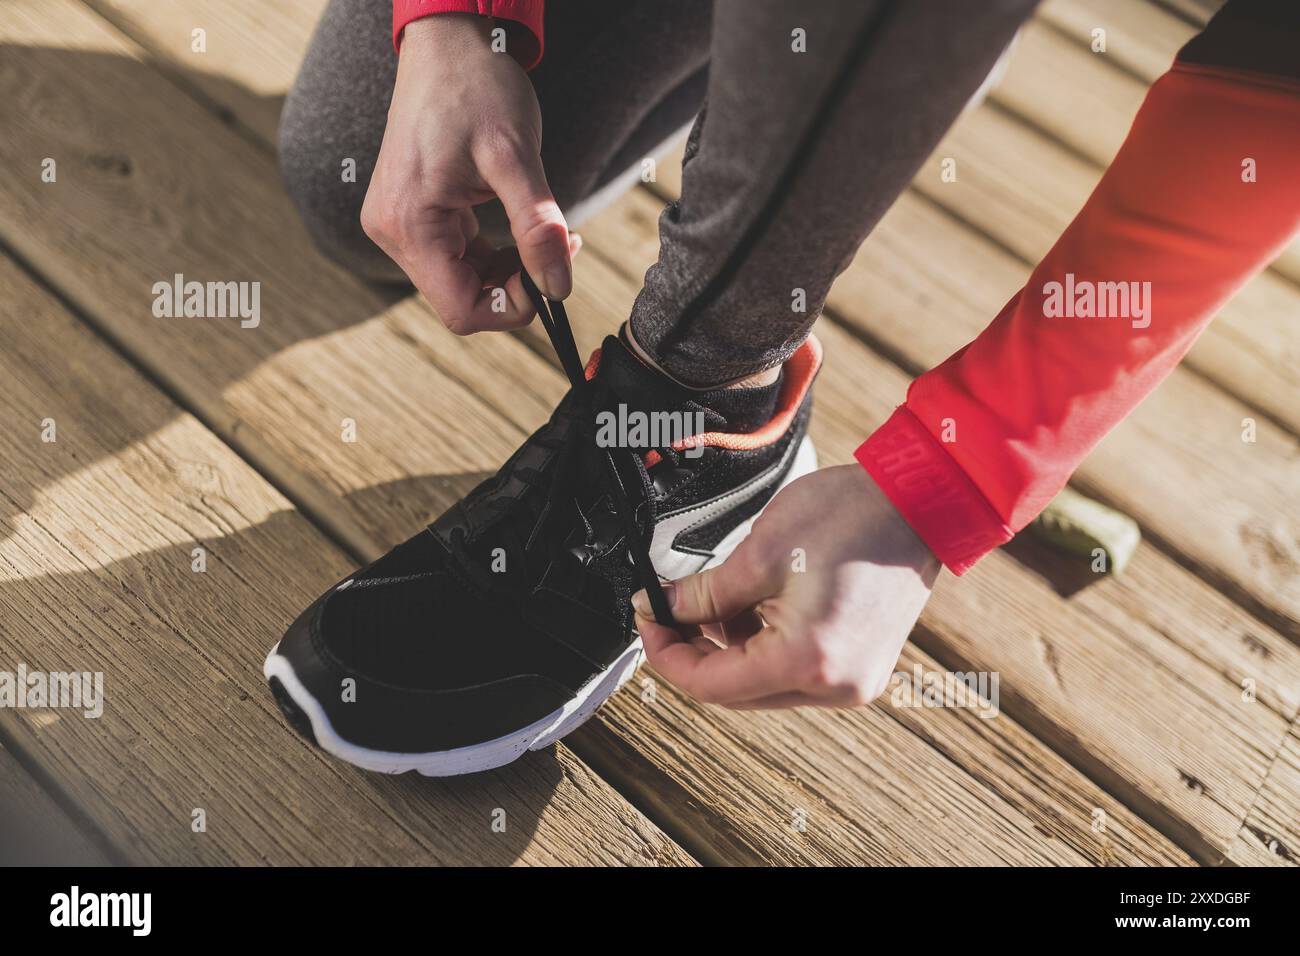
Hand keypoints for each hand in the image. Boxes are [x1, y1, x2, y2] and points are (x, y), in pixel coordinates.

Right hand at [361, 15, 575, 332]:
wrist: (448, 43)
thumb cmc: (477, 87)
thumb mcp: (515, 157)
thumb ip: (537, 228)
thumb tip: (559, 288)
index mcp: (410, 223)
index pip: (462, 309)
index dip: (513, 307)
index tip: (552, 275)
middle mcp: (392, 232)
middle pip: (460, 300)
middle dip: (514, 286)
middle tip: (558, 248)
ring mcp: (397, 225)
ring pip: (459, 283)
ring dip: (506, 272)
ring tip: (544, 233)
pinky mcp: (410, 216)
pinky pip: (454, 259)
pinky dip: (492, 256)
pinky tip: (518, 227)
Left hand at [633, 464, 939, 708]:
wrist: (920, 499)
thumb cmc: (852, 517)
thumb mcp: (758, 553)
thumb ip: (702, 593)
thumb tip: (661, 608)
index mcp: (806, 662)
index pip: (710, 684)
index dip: (667, 653)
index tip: (648, 620)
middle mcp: (836, 686)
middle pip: (737, 691)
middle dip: (697, 651)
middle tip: (671, 609)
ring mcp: (854, 680)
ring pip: (764, 682)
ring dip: (733, 645)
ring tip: (724, 594)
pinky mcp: (863, 664)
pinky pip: (796, 669)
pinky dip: (766, 642)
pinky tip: (758, 601)